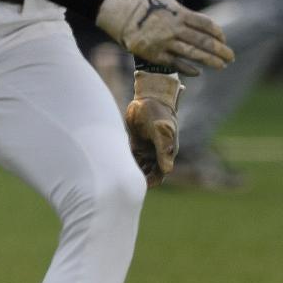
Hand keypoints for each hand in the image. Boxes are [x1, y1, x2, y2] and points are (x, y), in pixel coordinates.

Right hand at [95, 0, 233, 76]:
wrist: (123, 15)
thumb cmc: (148, 8)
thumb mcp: (169, 4)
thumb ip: (186, 14)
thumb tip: (205, 27)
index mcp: (180, 14)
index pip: (206, 25)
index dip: (218, 34)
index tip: (224, 40)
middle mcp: (174, 28)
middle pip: (203, 41)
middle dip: (220, 50)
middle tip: (231, 57)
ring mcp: (165, 42)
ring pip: (193, 53)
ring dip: (210, 60)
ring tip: (221, 66)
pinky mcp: (155, 54)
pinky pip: (175, 63)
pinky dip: (188, 68)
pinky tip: (198, 72)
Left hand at [124, 70, 180, 186]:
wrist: (149, 97)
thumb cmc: (158, 113)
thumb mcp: (160, 131)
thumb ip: (163, 149)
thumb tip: (167, 170)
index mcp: (166, 153)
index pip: (160, 174)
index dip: (151, 182)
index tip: (138, 185)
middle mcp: (157, 153)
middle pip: (148, 173)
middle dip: (139, 178)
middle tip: (124, 180)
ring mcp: (147, 148)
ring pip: (139, 166)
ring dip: (131, 170)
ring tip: (117, 173)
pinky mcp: (137, 143)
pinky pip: (131, 157)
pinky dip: (126, 161)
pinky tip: (115, 163)